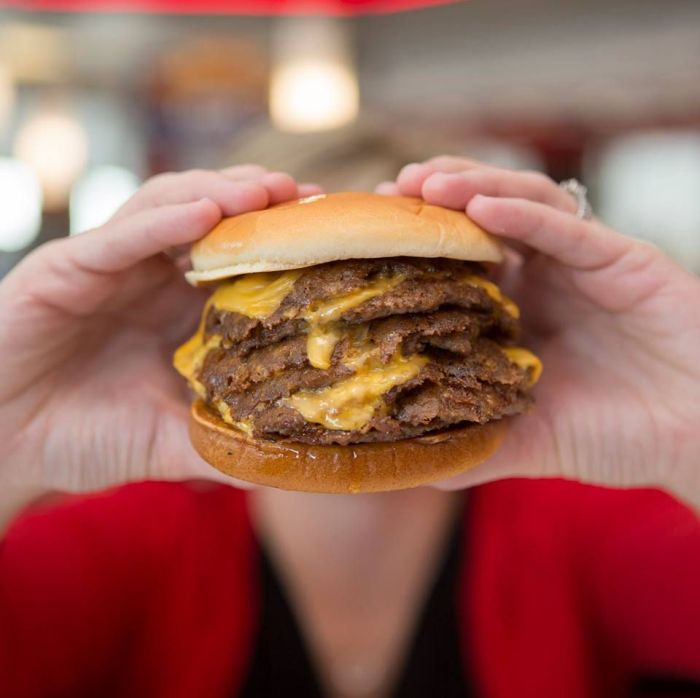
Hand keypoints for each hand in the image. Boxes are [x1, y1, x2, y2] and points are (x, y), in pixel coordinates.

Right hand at [0, 166, 320, 494]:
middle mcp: (148, 278)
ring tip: (268, 192)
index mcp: (177, 309)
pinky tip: (204, 213)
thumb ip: (223, 443)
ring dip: (219, 196)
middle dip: (260, 203)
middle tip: (311, 198)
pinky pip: (117, 238)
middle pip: (211, 220)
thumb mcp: (169, 441)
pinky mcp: (63, 270)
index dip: (282, 243)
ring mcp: (107, 268)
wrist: (0, 450)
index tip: (331, 233)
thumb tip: (292, 462)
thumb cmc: (83, 440)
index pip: (238, 259)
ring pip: (167, 210)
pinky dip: (160, 222)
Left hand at [380, 157, 699, 506]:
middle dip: (434, 201)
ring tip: (424, 184)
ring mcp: (581, 264)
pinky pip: (568, 227)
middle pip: (482, 218)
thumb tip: (409, 466)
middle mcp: (543, 278)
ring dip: (472, 188)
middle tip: (388, 195)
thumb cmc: (619, 437)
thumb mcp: (530, 441)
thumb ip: (474, 445)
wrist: (699, 439)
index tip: (369, 237)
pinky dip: (524, 214)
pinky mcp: (623, 259)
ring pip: (522, 204)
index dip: (415, 246)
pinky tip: (481, 206)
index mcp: (516, 310)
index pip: (457, 261)